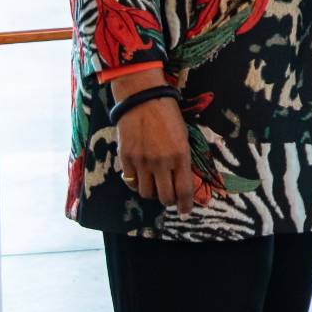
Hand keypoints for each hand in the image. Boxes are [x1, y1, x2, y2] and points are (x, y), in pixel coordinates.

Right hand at [110, 68, 194, 215]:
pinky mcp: (126, 159)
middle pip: (165, 197)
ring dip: (152, 193)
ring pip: (146, 193)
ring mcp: (142, 162)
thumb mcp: (184, 136)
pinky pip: (131, 182)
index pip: (184, 190)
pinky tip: (140, 178)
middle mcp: (162, 162)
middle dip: (169, 201)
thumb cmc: (168, 114)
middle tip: (170, 198)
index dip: (186, 205)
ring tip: (155, 185)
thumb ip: (183, 159)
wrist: (143, 99)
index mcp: (180, 155)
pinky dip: (136, 184)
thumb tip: (184, 179)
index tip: (186, 212)